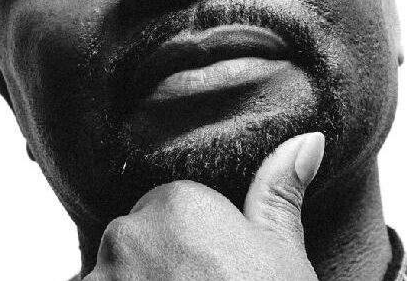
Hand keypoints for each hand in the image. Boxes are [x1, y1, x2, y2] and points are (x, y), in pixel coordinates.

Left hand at [84, 132, 325, 280]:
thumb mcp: (283, 256)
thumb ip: (278, 192)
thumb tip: (307, 139)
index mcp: (177, 203)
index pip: (169, 212)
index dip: (194, 250)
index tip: (215, 276)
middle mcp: (127, 234)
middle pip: (135, 246)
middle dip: (158, 273)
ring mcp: (99, 280)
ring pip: (111, 279)